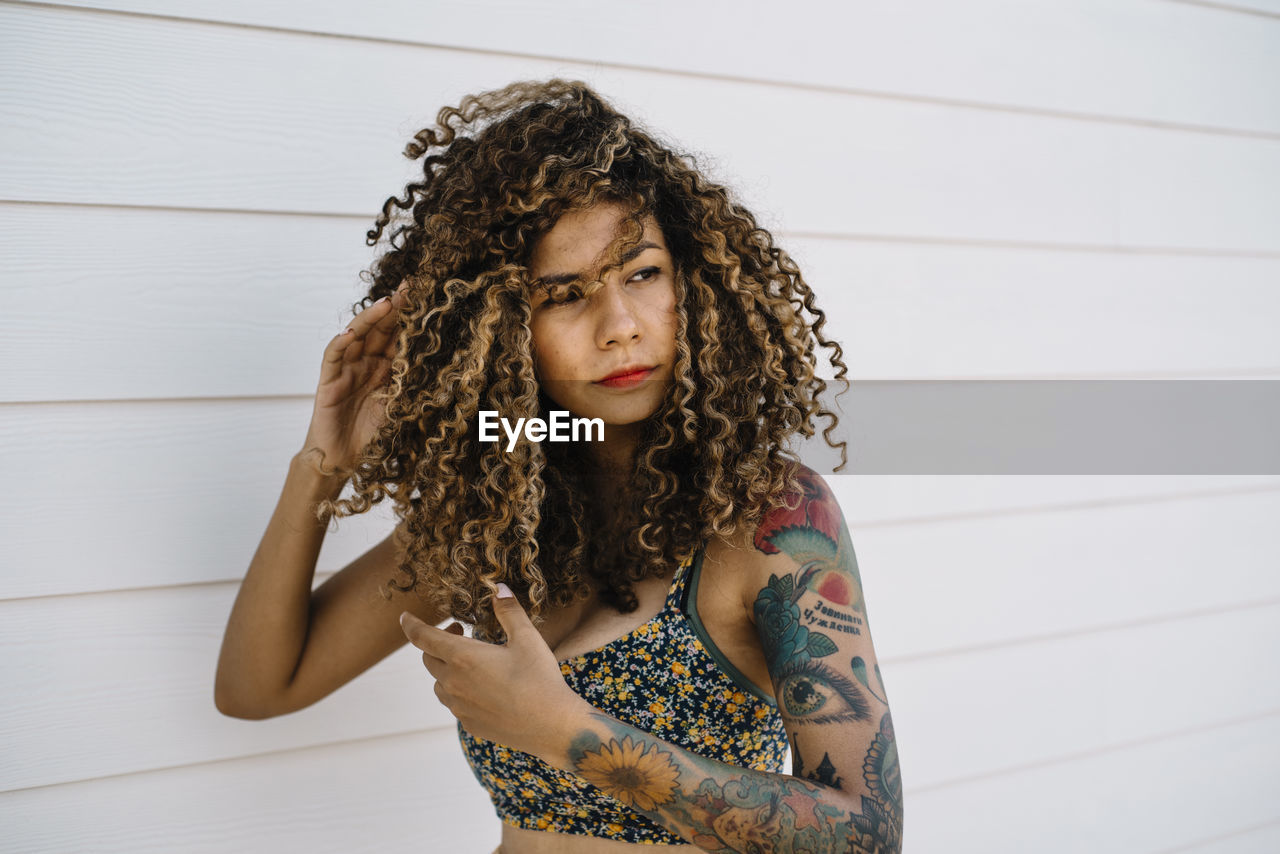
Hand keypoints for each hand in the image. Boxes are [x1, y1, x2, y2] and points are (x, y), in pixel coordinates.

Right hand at [299, 281, 409, 474]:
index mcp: (387, 366)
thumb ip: (414, 383)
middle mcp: (366, 362)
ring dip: (370, 318)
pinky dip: (340, 343)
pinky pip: (333, 357)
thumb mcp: (402, 404)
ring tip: (386, 304)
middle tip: (410, 287)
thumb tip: (449, 366)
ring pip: (357, 335)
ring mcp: (347, 368)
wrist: (345, 458)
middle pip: (379, 328)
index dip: (410, 316)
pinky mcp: (329, 381)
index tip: (427, 294)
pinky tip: (350, 332)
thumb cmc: (373, 433)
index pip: (399, 334)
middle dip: (394, 307)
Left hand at [399, 584, 585, 757]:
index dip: (411, 625)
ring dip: (447, 668)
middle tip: (462, 632)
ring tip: (473, 662)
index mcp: (463, 657)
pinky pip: (453, 703)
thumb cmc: (540, 680)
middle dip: (438, 642)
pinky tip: (483, 688)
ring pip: (439, 683)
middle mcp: (454, 683)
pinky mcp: (468, 723)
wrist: (552, 726)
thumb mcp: (527, 638)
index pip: (423, 637)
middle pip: (429, 659)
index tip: (405, 617)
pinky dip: (459, 690)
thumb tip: (498, 588)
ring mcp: (459, 706)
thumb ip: (508, 611)